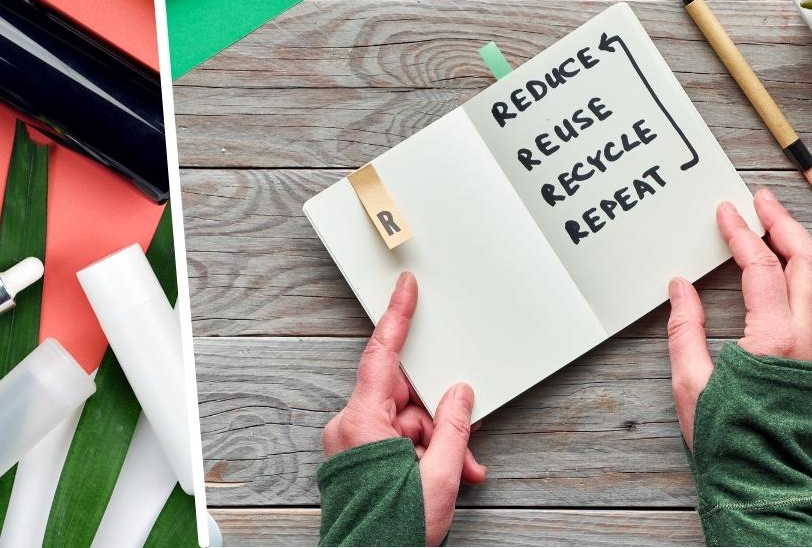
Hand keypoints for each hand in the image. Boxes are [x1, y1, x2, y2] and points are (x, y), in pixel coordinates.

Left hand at [323, 272, 487, 544]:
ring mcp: (351, 444)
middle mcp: (349, 427)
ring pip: (405, 423)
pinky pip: (394, 441)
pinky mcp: (356, 459)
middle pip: (403, 398)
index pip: (381, 357)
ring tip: (458, 475)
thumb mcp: (438, 476)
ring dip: (436, 445)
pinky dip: (422, 456)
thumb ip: (452, 429)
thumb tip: (460, 395)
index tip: (404, 288)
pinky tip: (446, 477)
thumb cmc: (392, 528)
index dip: (397, 318)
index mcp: (360, 422)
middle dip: (438, 420)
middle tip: (463, 448)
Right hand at [666, 188, 811, 447]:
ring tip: (786, 231)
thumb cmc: (725, 436)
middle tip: (761, 201)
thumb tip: (680, 286)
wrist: (762, 477)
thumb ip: (685, 327)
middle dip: (785, 224)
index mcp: (773, 341)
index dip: (742, 234)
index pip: (763, 268)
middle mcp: (809, 339)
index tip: (726, 212)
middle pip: (811, 261)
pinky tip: (806, 271)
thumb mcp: (688, 381)